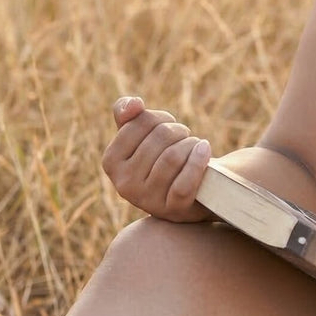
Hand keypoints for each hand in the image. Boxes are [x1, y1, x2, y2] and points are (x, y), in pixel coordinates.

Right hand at [101, 96, 211, 220]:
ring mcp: (147, 200)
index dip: (161, 117)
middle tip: (185, 138)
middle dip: (179, 131)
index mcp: (111, 162)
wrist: (195, 191)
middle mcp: (124, 184)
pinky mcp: (173, 210)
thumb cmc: (166, 157)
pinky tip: (205, 150)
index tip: (169, 125)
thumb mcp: (142, 136)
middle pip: (160, 137)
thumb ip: (128, 114)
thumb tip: (134, 104)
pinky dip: (198, 161)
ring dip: (192, 144)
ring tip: (196, 146)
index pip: (139, 122)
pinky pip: (185, 182)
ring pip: (173, 157)